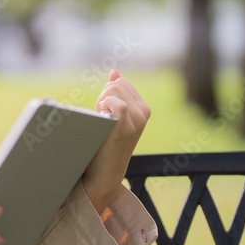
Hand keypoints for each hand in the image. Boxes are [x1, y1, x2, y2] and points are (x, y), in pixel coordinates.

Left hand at [83, 70, 150, 213]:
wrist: (105, 173)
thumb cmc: (105, 143)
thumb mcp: (113, 115)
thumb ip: (115, 93)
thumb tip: (114, 72)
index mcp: (143, 108)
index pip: (121, 82)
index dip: (107, 94)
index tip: (105, 112)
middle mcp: (143, 112)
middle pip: (115, 84)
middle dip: (103, 97)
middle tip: (102, 119)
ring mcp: (137, 120)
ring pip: (113, 90)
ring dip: (101, 103)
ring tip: (102, 122)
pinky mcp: (126, 128)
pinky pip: (117, 104)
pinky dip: (106, 106)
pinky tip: (102, 117)